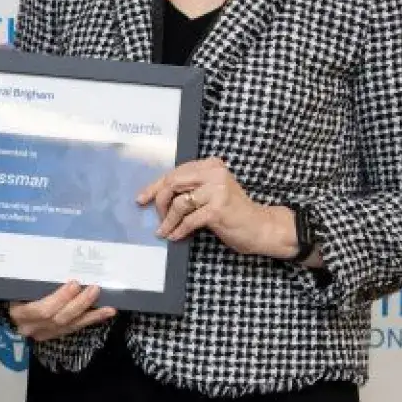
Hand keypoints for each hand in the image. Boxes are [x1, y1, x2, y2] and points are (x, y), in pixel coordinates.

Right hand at [8, 281, 116, 342]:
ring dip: (90, 314)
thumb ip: (34, 278)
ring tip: (108, 306)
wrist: (10, 308)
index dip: (60, 298)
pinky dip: (92, 319)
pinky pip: (75, 328)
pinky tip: (106, 312)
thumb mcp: (20, 283)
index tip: (74, 283)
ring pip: (70, 325)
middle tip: (94, 289)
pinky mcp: (55, 335)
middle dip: (78, 304)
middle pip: (58, 318)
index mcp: (19, 312)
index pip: (40, 309)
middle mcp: (30, 327)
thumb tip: (55, 257)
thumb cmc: (15, 289)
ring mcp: (43, 333)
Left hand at [136, 157, 295, 257]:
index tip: (142, 198)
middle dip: (159, 202)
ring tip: (164, 230)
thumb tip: (157, 195)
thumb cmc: (233, 212)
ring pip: (178, 203)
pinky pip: (188, 220)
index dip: (155, 186)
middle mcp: (214, 173)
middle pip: (172, 183)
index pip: (175, 172)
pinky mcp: (218, 209)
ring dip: (168, 221)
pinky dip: (178, 230)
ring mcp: (217, 190)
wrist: (260, 227)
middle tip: (157, 218)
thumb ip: (190, 188)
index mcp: (210, 165)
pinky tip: (175, 236)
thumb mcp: (211, 192)